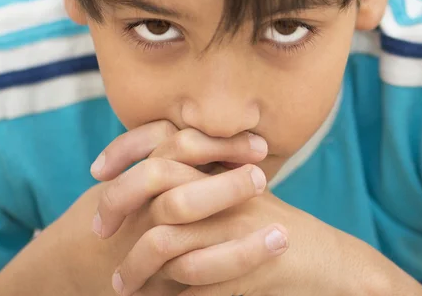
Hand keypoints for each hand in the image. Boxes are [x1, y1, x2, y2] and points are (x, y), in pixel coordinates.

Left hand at [94, 121, 421, 295]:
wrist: (324, 258)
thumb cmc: (273, 227)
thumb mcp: (236, 198)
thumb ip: (201, 185)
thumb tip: (150, 191)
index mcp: (220, 166)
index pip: (164, 141)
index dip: (125, 151)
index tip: (97, 173)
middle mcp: (224, 187)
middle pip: (154, 181)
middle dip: (117, 205)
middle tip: (97, 231)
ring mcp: (234, 224)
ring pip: (165, 240)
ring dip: (136, 266)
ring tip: (120, 285)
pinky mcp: (244, 260)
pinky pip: (192, 278)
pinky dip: (169, 293)